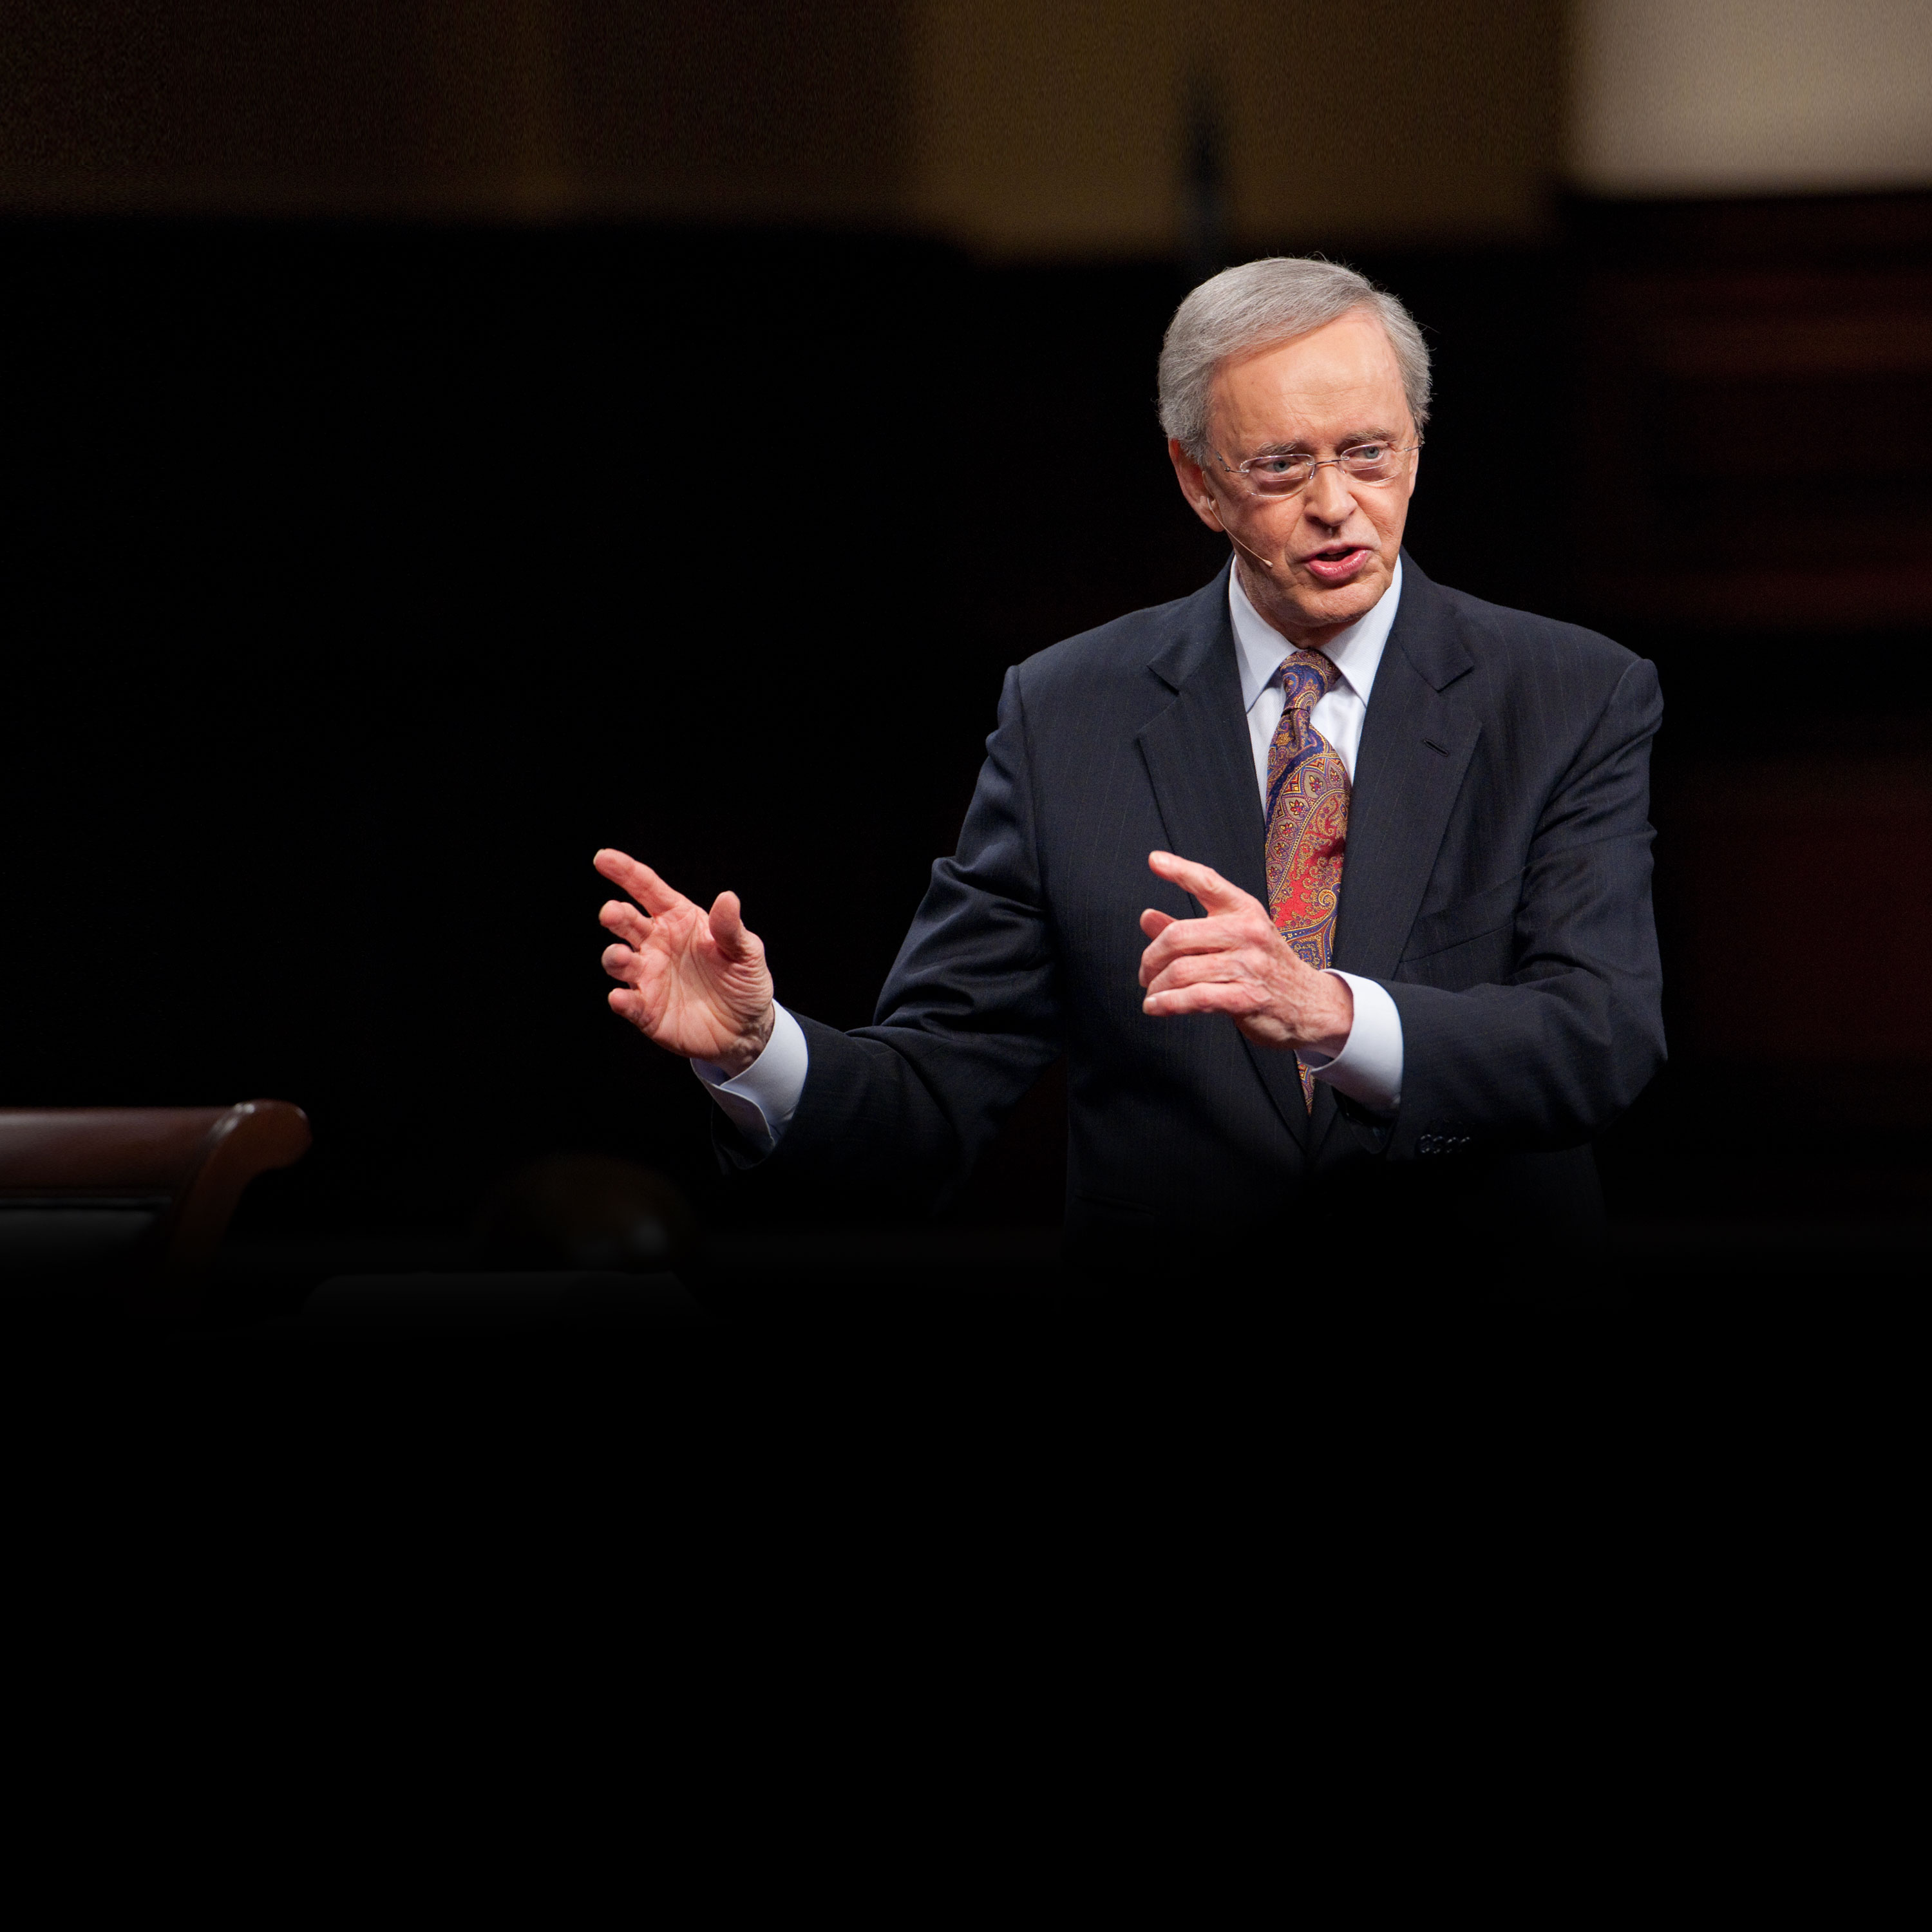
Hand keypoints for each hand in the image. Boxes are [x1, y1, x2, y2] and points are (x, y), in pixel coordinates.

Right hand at [595, 849, 774, 1075]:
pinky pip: (628, 1003)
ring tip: (620, 955)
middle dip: (615, 915)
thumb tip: (728, 898)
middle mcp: (656, 944)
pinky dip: (621, 1000)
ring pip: (619, 961)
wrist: (745, 1029)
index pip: (647, 889)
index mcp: (678, 920)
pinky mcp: (646, 1010)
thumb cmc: (743, 981)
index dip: (625, 872)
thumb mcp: (747, 952)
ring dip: (614, 957)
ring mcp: (647, 977)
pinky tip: (621, 998)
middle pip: (627, 922)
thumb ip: (732, 929)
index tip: (603, 858)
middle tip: (611, 912)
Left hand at [1138, 850, 1352, 1054]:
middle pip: (1178, 936)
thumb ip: (1188, 930)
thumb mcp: (1233, 938)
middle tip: (1146, 971)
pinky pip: (1195, 998)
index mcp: (1244, 911)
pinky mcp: (1246, 998)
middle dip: (1151, 958)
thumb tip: (1147, 917)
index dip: (1179, 870)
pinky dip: (1167, 1004)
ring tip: (1152, 992)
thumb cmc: (1266, 967)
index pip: (1207, 882)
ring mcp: (1248, 966)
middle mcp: (1247, 932)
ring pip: (1182, 971)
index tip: (1154, 860)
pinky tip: (1155, 1006)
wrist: (1310, 1003)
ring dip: (1157, 985)